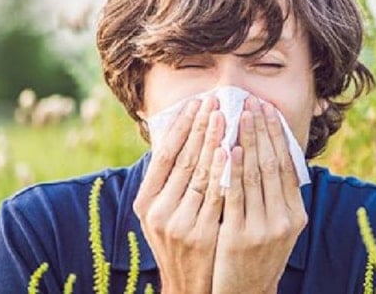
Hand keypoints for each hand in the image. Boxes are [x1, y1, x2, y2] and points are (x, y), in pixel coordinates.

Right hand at [133, 97, 226, 293]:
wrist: (187, 285)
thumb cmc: (178, 240)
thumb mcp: (162, 212)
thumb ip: (169, 180)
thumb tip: (181, 135)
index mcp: (145, 202)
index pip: (164, 155)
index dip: (181, 127)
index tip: (195, 102)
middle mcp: (158, 212)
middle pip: (182, 160)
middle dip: (200, 127)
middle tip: (214, 100)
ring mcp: (179, 224)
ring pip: (199, 174)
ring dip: (213, 141)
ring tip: (224, 115)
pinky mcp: (201, 234)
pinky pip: (216, 196)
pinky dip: (223, 171)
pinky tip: (230, 150)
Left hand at [211, 97, 307, 293]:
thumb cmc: (258, 255)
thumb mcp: (278, 228)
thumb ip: (277, 196)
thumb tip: (274, 155)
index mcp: (296, 214)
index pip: (287, 165)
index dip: (278, 135)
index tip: (268, 110)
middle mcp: (284, 220)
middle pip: (272, 164)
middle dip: (262, 130)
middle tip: (253, 103)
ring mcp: (263, 229)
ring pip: (254, 176)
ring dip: (246, 142)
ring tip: (239, 116)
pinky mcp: (238, 237)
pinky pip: (234, 195)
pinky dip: (232, 170)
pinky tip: (227, 149)